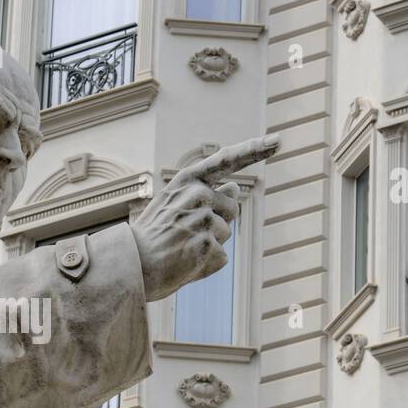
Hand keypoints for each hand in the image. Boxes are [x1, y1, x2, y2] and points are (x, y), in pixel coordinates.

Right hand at [130, 134, 279, 300]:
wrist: (128, 267)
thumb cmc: (151, 236)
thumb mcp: (173, 206)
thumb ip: (203, 193)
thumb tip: (236, 186)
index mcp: (186, 181)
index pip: (226, 161)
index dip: (254, 149)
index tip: (279, 140)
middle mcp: (196, 194)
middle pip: (231, 208)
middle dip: (217, 222)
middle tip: (182, 234)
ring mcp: (203, 219)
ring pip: (225, 233)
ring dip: (209, 245)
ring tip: (179, 248)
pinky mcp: (208, 246)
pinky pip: (221, 257)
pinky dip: (206, 264)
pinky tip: (183, 263)